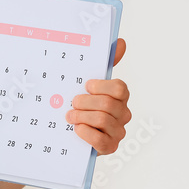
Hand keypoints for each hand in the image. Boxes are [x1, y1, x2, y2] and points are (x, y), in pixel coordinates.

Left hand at [68, 38, 130, 153]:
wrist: (66, 132)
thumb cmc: (80, 104)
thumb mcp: (86, 84)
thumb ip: (104, 63)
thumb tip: (120, 42)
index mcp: (119, 97)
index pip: (120, 88)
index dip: (100, 86)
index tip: (86, 86)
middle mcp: (122, 114)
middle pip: (108, 104)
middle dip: (84, 102)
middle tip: (72, 103)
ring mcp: (117, 131)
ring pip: (102, 119)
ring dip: (81, 116)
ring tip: (69, 116)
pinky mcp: (109, 147)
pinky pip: (99, 139)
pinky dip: (84, 132)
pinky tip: (76, 129)